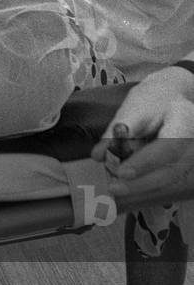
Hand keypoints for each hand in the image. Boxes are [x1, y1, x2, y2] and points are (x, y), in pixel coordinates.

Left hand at [91, 67, 193, 207]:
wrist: (174, 97)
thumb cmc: (155, 99)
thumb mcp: (134, 107)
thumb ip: (116, 131)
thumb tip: (99, 155)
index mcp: (185, 121)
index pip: (168, 147)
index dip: (145, 163)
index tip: (122, 172)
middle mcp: (193, 144)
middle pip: (170, 171)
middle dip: (140, 182)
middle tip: (114, 186)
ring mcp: (191, 157)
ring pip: (166, 179)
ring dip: (139, 185)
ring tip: (114, 184)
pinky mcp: (183, 166)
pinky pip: (164, 178)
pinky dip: (143, 181)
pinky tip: (124, 182)